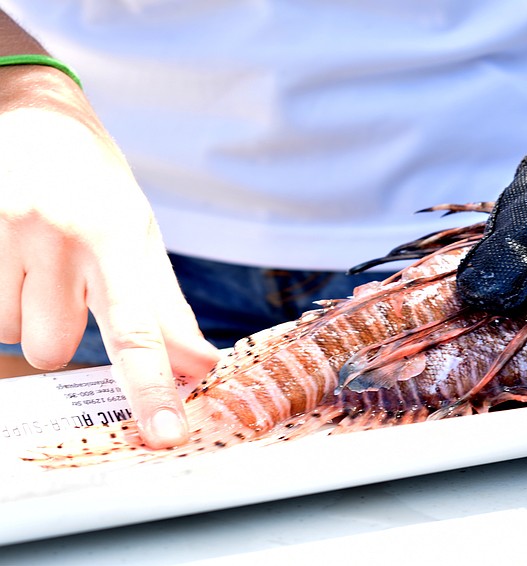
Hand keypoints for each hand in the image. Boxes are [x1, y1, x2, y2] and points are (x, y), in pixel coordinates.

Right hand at [0, 65, 220, 446]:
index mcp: (113, 235)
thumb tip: (199, 366)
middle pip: (51, 348)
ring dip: (19, 308)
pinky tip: (6, 253)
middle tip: (61, 282)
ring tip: (31, 257)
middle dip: (56, 330)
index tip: (165, 434)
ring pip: (5, 329)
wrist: (35, 110)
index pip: (136, 331)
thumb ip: (166, 307)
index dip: (151, 388)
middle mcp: (55, 233)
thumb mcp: (139, 234)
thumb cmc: (94, 181)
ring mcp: (0, 226)